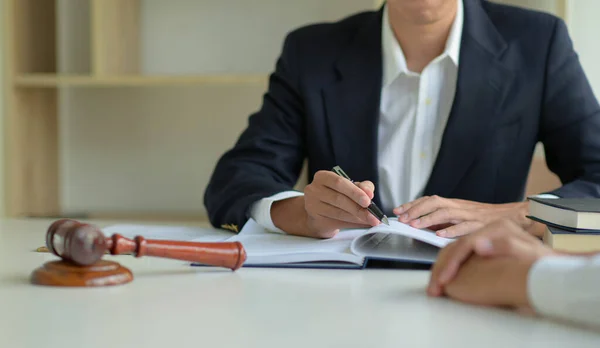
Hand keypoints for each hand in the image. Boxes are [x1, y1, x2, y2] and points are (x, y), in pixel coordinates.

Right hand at [272, 170, 379, 237]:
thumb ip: (361, 186)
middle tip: (373, 215)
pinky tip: (363, 224)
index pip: (339, 182)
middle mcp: (314, 190)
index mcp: (322, 177)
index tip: (368, 200)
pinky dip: (353, 224)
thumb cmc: (336, 196)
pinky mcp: (315, 220)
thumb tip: (370, 193)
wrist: (319, 213)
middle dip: (358, 208)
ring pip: (339, 213)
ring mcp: (312, 206)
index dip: (355, 192)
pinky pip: (338, 223)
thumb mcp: (349, 187)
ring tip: (371, 221)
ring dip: (358, 218)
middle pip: (339, 199)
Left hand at [393, 195, 542, 237]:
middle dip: (416, 209)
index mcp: (455, 204)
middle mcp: (460, 207)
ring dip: (428, 219)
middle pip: (434, 202)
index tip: (398, 210)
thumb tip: (423, 224)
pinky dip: (452, 230)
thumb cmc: (487, 218)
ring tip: (415, 225)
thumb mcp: (463, 215)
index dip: (412, 204)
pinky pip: (465, 227)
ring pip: (446, 213)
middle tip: (403, 218)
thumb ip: (445, 219)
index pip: (429, 200)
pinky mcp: (481, 225)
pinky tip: (440, 235)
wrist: (516, 216)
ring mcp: (470, 215)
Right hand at [427, 219, 555, 303]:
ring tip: (435, 286)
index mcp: (497, 228)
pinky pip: (460, 255)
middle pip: (456, 246)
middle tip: (433, 287)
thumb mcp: (529, 253)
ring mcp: (484, 238)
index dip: (452, 263)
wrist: (554, 266)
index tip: (444, 280)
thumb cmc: (543, 263)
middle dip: (442, 268)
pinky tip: (446, 280)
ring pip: (454, 250)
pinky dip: (449, 267)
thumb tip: (478, 246)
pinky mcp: (483, 247)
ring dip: (442, 269)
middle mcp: (488, 230)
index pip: (466, 244)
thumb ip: (504, 247)